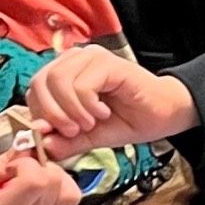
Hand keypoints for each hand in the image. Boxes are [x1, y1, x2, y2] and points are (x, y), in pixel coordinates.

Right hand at [0, 145, 81, 204]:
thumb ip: (2, 163)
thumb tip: (28, 149)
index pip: (37, 182)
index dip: (26, 165)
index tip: (11, 166)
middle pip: (59, 187)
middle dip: (43, 169)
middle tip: (21, 170)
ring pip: (71, 198)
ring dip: (56, 181)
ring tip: (32, 179)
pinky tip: (43, 197)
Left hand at [28, 44, 197, 160]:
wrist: (168, 114)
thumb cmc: (134, 120)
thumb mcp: (95, 136)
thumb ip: (69, 140)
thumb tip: (43, 147)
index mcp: (66, 74)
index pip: (35, 89)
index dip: (40, 114)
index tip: (60, 136)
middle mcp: (74, 60)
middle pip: (40, 83)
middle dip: (53, 115)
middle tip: (75, 132)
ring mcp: (90, 58)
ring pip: (58, 82)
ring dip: (71, 110)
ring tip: (91, 123)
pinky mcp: (106, 63)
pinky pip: (81, 85)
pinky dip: (88, 105)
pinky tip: (104, 113)